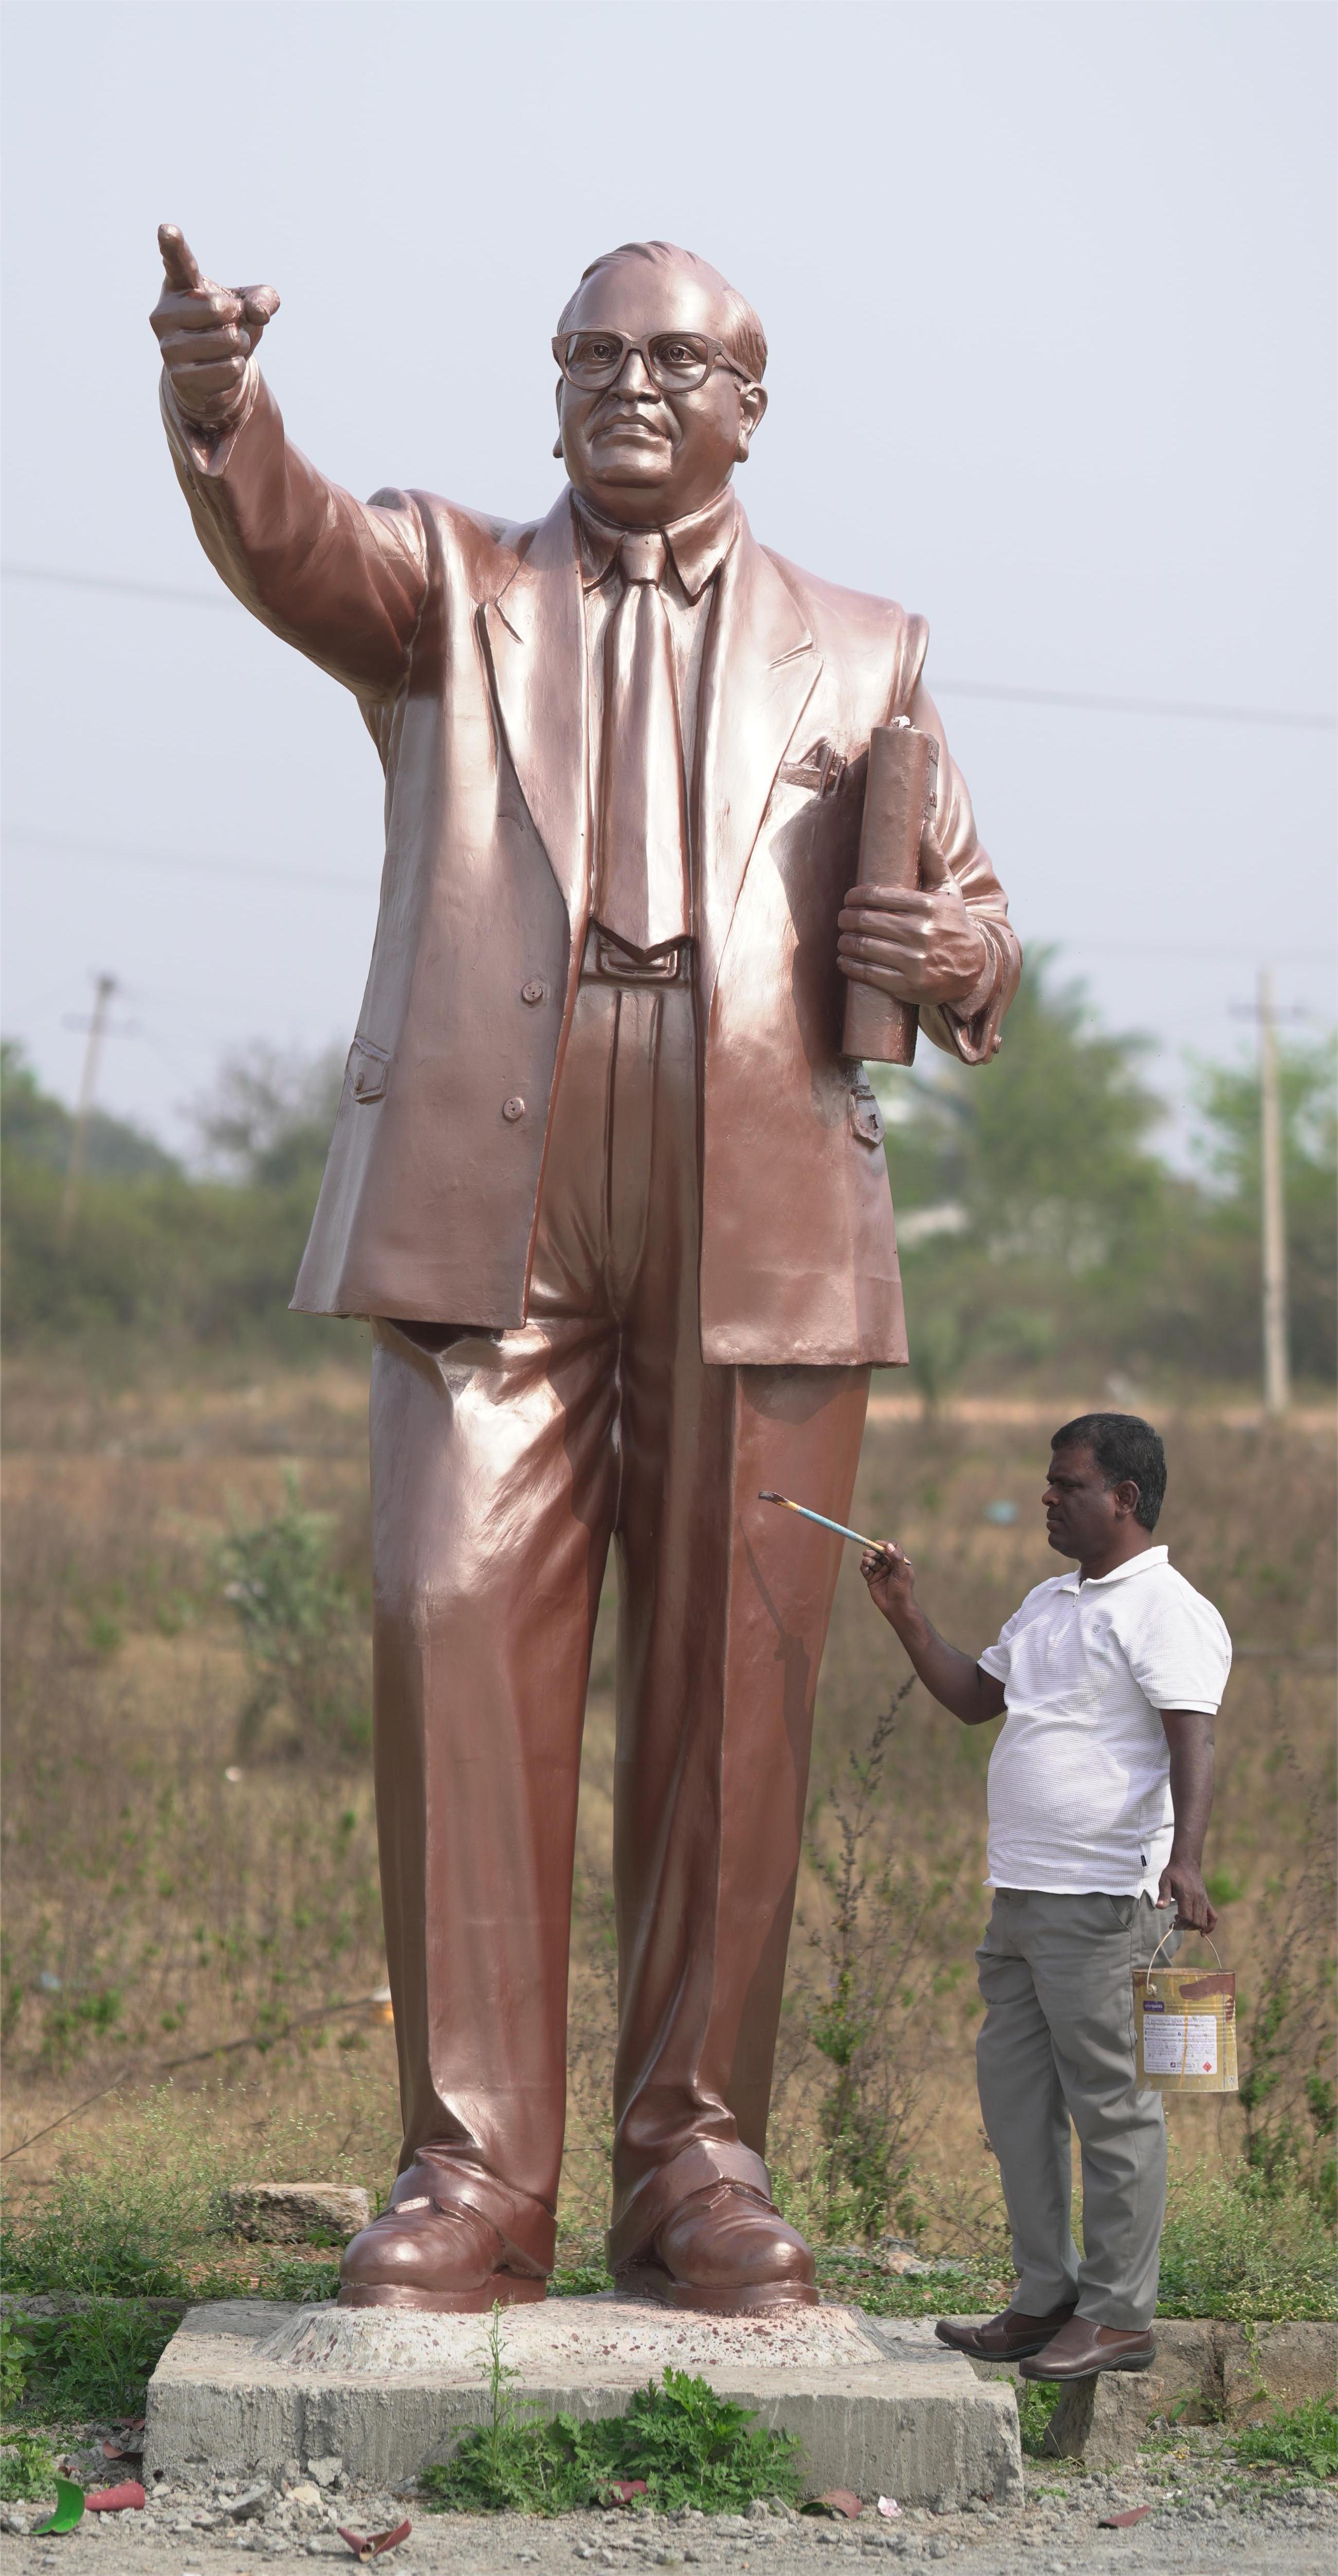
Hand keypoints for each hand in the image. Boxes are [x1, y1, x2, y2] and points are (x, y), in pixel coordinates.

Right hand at [150, 225, 278, 428]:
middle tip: (229, 323)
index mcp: (180, 285)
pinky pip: (229, 369)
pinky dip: (237, 368)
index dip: (172, 245)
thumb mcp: (250, 304)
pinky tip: (223, 367)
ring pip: (228, 341)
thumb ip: (263, 298)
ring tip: (227, 346)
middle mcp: (165, 313)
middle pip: (219, 309)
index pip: (177, 262)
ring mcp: (168, 346)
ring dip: (240, 345)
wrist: (213, 373)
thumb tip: (259, 312)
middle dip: (237, 318)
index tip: (166, 230)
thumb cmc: (228, 326)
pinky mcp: (179, 376)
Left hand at [838, 817, 987, 1007]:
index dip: (857, 896)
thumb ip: (932, 858)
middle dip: (848, 919)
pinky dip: (850, 965)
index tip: (849, 898)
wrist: (972, 969)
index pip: (880, 896)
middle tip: (842, 918)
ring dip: (845, 941)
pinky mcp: (907, 985)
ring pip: (865, 947)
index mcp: (928, 907)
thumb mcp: (948, 891)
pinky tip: (845, 959)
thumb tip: (923, 822)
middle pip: (868, 921)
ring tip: (842, 938)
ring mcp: (914, 961)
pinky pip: (868, 973)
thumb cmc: (954, 924)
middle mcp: (922, 933)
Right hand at [859, 1540, 915, 1623]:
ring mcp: (880, 1572)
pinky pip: (866, 1570)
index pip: (892, 1548)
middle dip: (873, 1551)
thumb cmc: (902, 1589)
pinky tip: (864, 1566)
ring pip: (872, 1560)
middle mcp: (889, 1566)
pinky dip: (864, 1566)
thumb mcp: (902, 1572)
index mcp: (899, 1562)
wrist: (896, 1607)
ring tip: (866, 1560)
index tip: (878, 1544)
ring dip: (868, 1558)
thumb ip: (896, 1558)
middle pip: (879, 1553)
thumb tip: (888, 1545)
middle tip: (868, 1552)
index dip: (885, 1545)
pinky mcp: (872, 1579)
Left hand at [1156, 1855, 1217, 1935]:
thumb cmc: (1173, 1873)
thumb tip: (1159, 1907)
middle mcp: (1198, 1899)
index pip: (1186, 1917)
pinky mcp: (1206, 1900)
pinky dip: (1210, 1925)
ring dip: (1193, 1926)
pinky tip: (1202, 1931)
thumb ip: (1163, 1895)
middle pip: (1196, 1921)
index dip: (1179, 1925)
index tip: (1171, 1924)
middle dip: (1185, 1927)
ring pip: (1203, 1921)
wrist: (1186, 1863)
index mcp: (1187, 1895)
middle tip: (1175, 1922)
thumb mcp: (1164, 1881)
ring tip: (1183, 1920)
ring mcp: (1204, 1900)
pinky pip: (1213, 1916)